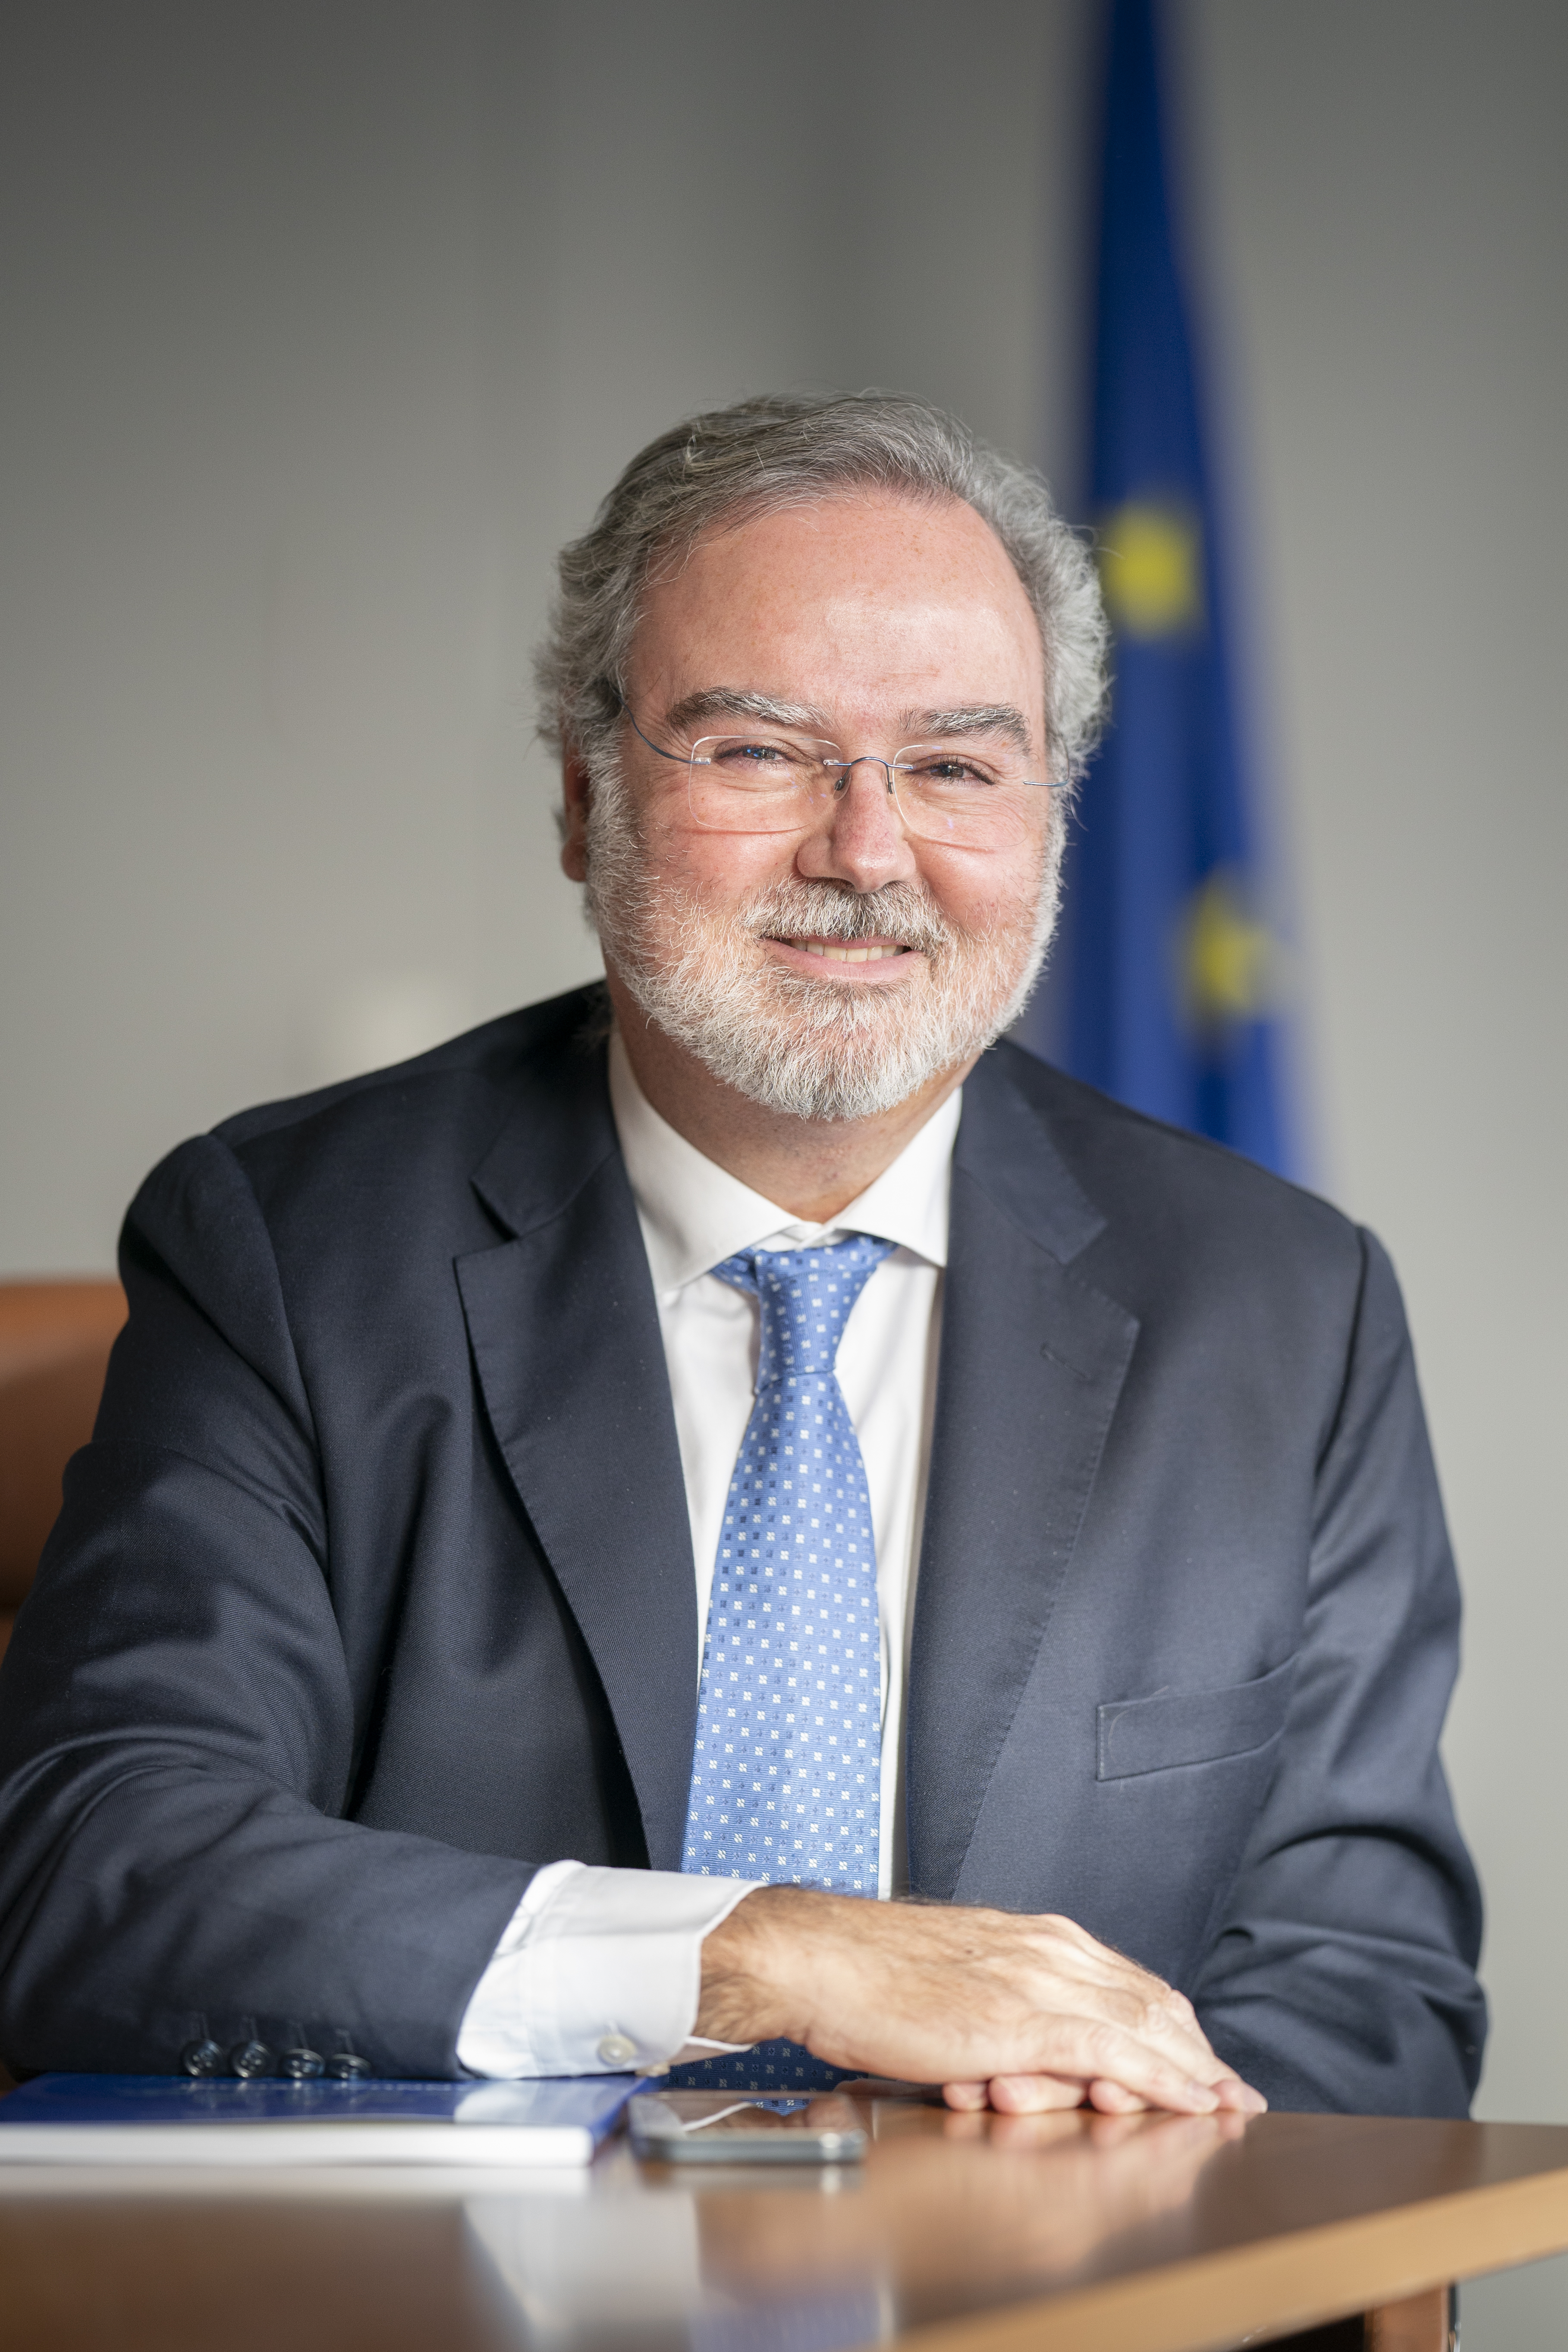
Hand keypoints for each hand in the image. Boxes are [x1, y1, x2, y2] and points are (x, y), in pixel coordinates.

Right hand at [696, 1886, 1265, 2116]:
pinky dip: (1161, 2079)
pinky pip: (1113, 2052)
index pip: (1128, 1981)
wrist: (818, 1958)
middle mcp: (1048, 1949)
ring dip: (1191, 2070)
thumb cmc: (869, 1972)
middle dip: (1198, 2050)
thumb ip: (1006, 1999)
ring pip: (1144, 2025)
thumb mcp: (956, 1977)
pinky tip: (1188, 2100)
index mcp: (1033, 1936)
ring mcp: (1038, 1981)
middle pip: (1152, 2001)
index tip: (1201, 2056)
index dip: (1173, 2023)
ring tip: (1225, 2104)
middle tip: (1233, 2090)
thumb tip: (1030, 2042)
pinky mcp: (1020, 2022)